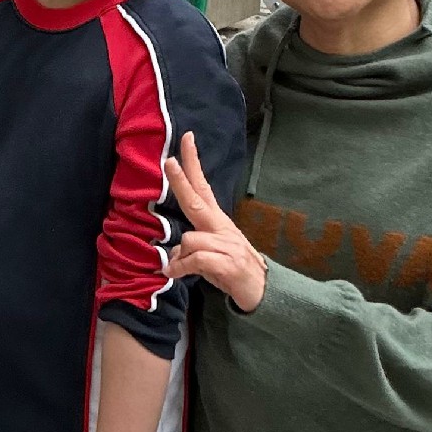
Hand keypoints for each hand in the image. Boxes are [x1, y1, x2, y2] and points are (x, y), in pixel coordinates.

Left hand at [164, 132, 266, 312]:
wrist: (264, 292)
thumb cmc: (233, 271)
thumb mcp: (209, 256)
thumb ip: (190, 249)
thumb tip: (172, 253)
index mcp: (217, 221)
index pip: (203, 187)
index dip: (193, 164)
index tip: (186, 139)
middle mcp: (221, 228)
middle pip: (197, 200)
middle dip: (181, 181)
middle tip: (167, 161)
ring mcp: (226, 244)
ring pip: (189, 239)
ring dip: (179, 257)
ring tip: (180, 270)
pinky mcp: (226, 263)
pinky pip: (194, 260)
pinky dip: (180, 269)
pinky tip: (176, 274)